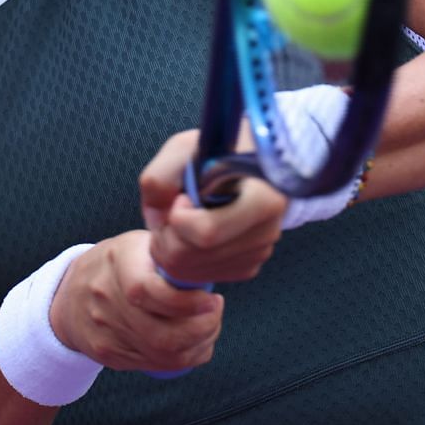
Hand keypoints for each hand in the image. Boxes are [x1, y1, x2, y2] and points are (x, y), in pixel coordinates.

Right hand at [50, 231, 224, 373]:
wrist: (69, 293)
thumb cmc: (119, 263)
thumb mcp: (139, 243)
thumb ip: (170, 250)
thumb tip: (209, 254)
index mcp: (118, 263)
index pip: (151, 293)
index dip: (189, 304)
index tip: (213, 299)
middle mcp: (106, 300)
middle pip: (162, 336)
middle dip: (203, 330)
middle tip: (215, 313)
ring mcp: (105, 332)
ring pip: (163, 356)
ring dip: (199, 345)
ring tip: (209, 326)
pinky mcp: (109, 354)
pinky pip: (154, 365)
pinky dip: (185, 357)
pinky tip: (196, 343)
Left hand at [138, 129, 287, 285]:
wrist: (250, 162)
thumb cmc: (218, 151)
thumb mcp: (184, 148)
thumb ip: (160, 178)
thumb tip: (158, 219)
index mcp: (262, 199)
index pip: (206, 233)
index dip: (178, 218)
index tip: (182, 197)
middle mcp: (267, 231)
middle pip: (192, 256)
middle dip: (167, 236)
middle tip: (171, 211)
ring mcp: (259, 252)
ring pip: (193, 272)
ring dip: (173, 248)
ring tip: (182, 219)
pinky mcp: (249, 266)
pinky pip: (203, 276)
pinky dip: (187, 260)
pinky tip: (193, 233)